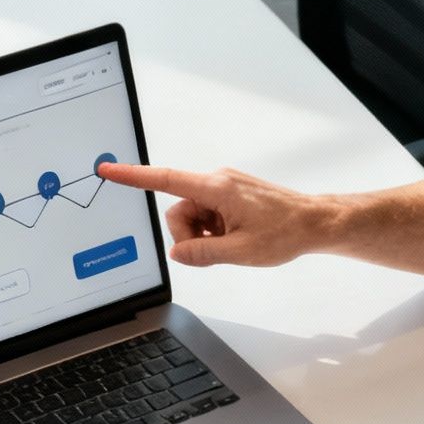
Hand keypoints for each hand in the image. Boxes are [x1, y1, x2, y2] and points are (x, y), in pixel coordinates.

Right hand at [98, 161, 332, 266]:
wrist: (314, 222)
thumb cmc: (285, 232)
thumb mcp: (240, 252)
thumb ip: (201, 254)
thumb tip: (177, 254)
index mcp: (216, 189)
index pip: (165, 181)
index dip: (134, 177)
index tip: (109, 169)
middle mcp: (216, 181)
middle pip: (178, 211)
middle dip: (189, 236)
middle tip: (217, 249)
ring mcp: (224, 187)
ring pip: (192, 216)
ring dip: (203, 235)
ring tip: (231, 242)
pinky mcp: (229, 194)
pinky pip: (206, 214)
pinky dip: (213, 230)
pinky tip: (235, 236)